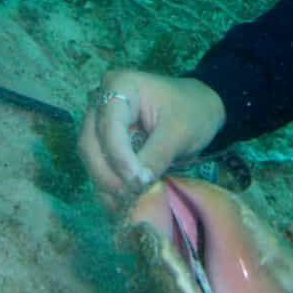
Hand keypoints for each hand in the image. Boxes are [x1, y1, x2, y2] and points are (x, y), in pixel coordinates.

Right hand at [76, 70, 225, 209]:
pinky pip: (99, 166)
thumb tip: (138, 184)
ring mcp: (100, 121)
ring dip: (105, 184)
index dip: (119, 157)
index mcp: (120, 85)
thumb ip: (157, 155)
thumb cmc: (193, 111)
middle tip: (130, 198)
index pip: (109, 126)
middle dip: (108, 174)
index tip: (137, 182)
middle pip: (91, 143)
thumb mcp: (180, 131)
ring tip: (125, 206)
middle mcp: (102, 101)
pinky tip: (120, 205)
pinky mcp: (105, 142)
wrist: (201, 109)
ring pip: (91, 158)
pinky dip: (108, 187)